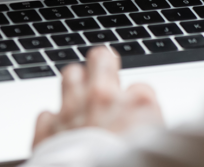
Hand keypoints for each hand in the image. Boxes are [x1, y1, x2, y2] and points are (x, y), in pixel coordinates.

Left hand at [33, 46, 163, 148]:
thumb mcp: (157, 145)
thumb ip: (151, 131)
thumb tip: (150, 132)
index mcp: (139, 104)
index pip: (141, 89)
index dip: (138, 103)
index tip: (137, 115)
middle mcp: (104, 100)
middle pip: (102, 59)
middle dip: (103, 63)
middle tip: (104, 70)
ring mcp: (73, 111)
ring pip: (70, 75)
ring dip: (74, 83)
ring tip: (78, 92)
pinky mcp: (48, 130)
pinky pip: (46, 114)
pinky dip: (51, 121)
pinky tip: (57, 129)